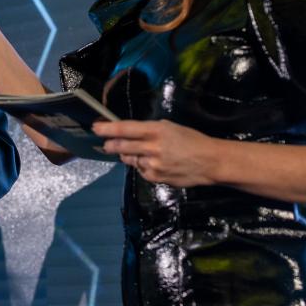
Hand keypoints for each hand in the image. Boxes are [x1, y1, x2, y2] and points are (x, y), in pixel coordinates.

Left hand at [93, 120, 216, 186]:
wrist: (209, 162)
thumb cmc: (191, 140)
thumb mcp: (170, 128)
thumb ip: (150, 131)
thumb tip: (131, 134)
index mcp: (156, 130)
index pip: (125, 129)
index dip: (108, 128)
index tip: (95, 127)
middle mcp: (152, 147)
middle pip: (121, 146)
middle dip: (110, 145)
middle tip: (105, 144)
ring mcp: (153, 164)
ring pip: (130, 159)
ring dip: (128, 155)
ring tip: (139, 152)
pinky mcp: (155, 178)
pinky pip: (141, 171)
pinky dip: (142, 166)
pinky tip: (153, 163)